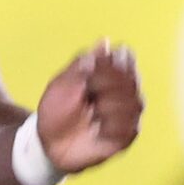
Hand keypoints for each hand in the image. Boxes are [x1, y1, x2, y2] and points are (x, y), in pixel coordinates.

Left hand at [34, 41, 143, 173]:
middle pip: (131, 78)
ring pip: (134, 102)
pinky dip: (109, 127)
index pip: (126, 56)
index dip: (108, 64)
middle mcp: (126, 89)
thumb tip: (105, 42)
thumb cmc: (56, 109)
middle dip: (105, 86)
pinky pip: (129, 126)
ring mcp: (129, 113)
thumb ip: (83, 63)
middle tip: (86, 95)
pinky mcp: (127, 135)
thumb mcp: (62, 83)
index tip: (87, 74)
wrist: (49, 143)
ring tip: (92, 114)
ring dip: (107, 107)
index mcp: (110, 71)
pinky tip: (98, 129)